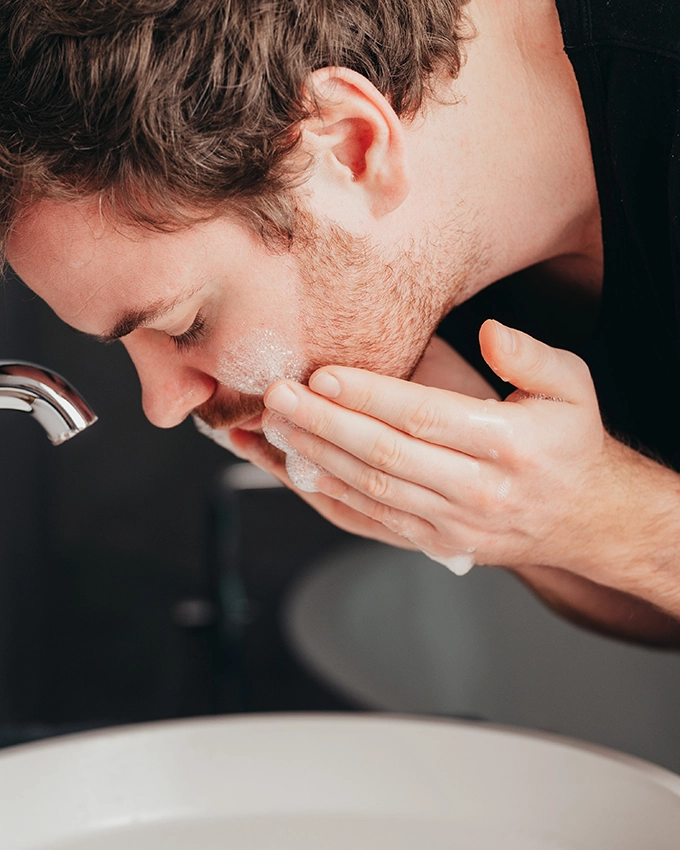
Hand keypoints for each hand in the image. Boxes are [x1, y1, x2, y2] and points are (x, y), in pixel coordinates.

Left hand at [261, 320, 652, 584]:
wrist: (583, 517)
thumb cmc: (568, 443)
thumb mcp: (573, 387)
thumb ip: (532, 355)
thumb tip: (490, 333)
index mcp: (509, 444)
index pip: (424, 417)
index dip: (368, 396)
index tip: (321, 375)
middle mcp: (478, 490)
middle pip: (385, 456)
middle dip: (324, 424)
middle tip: (278, 397)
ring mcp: (453, 524)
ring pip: (370, 491)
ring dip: (315, 459)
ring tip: (273, 429)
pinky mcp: (435, 544)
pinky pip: (370, 522)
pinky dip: (328, 497)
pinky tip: (295, 471)